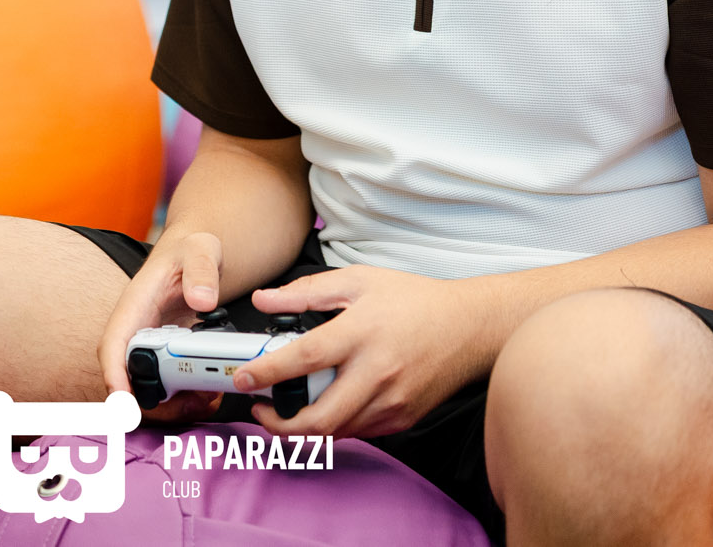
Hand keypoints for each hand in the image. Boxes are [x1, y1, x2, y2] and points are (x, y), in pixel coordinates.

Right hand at [96, 230, 228, 423]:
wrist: (195, 256)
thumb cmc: (190, 252)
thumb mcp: (201, 249)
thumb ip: (202, 269)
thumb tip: (203, 300)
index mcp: (135, 305)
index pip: (113, 344)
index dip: (114, 375)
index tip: (122, 401)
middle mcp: (136, 330)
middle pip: (127, 379)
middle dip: (153, 403)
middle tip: (190, 405)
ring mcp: (149, 346)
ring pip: (147, 389)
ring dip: (172, 406)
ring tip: (206, 400)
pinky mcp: (165, 356)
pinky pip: (166, 386)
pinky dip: (184, 399)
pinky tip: (208, 394)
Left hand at [234, 266, 494, 439]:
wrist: (470, 327)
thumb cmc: (414, 301)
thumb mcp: (359, 280)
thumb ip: (307, 292)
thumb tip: (265, 300)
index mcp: (361, 333)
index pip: (304, 359)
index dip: (267, 373)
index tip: (242, 379)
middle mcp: (377, 373)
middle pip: (319, 419)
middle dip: (279, 425)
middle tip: (260, 410)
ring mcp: (392, 401)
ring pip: (337, 432)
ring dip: (304, 427)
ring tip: (288, 407)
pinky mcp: (403, 418)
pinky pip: (358, 431)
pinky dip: (335, 424)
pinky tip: (327, 404)